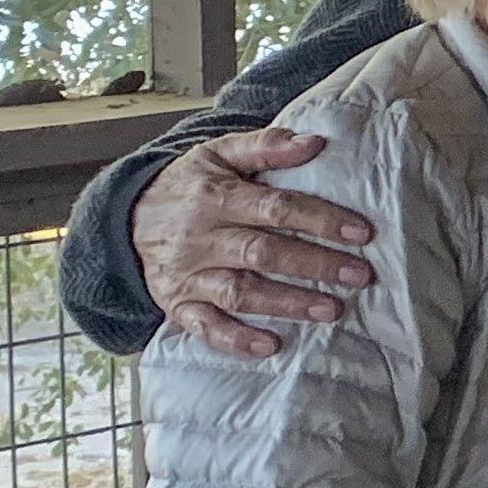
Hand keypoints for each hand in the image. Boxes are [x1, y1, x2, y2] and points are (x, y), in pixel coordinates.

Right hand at [136, 130, 367, 355]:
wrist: (125, 216)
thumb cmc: (189, 186)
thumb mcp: (218, 154)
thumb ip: (265, 146)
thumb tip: (315, 141)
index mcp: (215, 197)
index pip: (275, 207)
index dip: (320, 219)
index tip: (362, 232)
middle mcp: (201, 237)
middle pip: (263, 252)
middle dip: (315, 264)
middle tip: (360, 275)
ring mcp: (188, 274)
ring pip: (240, 291)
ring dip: (287, 303)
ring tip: (332, 310)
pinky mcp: (177, 304)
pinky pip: (205, 326)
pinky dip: (236, 340)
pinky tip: (270, 346)